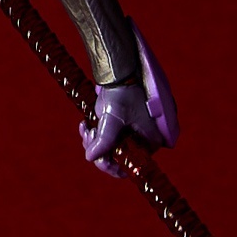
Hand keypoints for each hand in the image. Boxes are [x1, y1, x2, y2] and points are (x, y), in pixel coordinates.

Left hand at [79, 20, 178, 176]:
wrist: (120, 71)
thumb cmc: (122, 93)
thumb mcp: (112, 119)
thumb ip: (104, 140)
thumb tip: (90, 157)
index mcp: (151, 141)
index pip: (130, 165)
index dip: (111, 165)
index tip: (96, 158)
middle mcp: (144, 139)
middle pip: (117, 156)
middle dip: (99, 149)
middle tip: (88, 136)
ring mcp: (132, 131)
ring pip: (110, 146)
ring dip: (94, 140)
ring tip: (86, 128)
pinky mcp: (122, 123)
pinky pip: (107, 135)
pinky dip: (95, 132)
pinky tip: (85, 125)